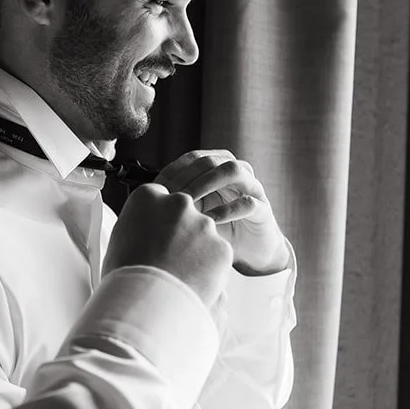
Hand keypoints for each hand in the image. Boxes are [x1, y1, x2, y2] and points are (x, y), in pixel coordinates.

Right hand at [103, 183, 232, 309]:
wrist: (147, 305)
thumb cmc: (125, 278)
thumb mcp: (118, 241)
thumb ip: (136, 228)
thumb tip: (141, 232)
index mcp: (147, 197)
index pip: (158, 198)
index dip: (156, 220)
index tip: (154, 236)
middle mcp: (178, 203)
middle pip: (183, 213)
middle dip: (179, 232)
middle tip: (167, 259)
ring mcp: (204, 224)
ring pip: (203, 235)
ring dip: (195, 251)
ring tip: (178, 276)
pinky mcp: (222, 247)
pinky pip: (217, 255)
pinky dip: (209, 269)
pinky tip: (192, 283)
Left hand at [154, 150, 289, 275]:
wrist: (251, 250)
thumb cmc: (218, 229)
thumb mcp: (192, 213)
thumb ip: (176, 203)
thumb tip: (146, 199)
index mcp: (217, 168)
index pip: (192, 158)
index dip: (173, 171)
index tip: (155, 189)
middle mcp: (236, 172)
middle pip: (210, 160)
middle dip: (186, 177)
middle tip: (169, 196)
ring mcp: (252, 188)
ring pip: (233, 171)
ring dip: (207, 184)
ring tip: (188, 202)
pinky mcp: (263, 208)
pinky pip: (248, 202)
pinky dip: (227, 210)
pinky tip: (209, 221)